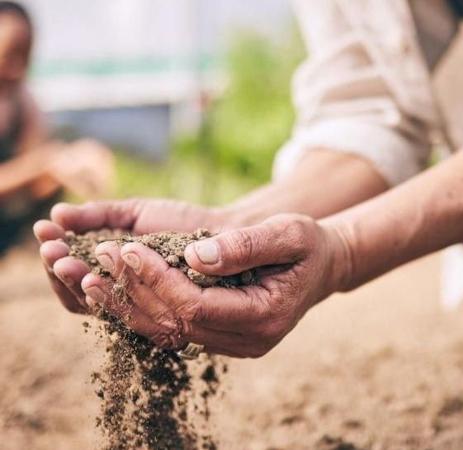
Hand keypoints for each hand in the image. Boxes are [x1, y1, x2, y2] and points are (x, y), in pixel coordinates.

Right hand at [34, 199, 222, 313]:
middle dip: (64, 273)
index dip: (58, 263)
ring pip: (107, 310)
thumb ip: (99, 215)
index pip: (74, 283)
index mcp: (113, 281)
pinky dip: (117, 298)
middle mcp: (126, 302)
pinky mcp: (176, 321)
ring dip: (81, 285)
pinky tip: (97, 273)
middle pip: (83, 298)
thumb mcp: (136, 214)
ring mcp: (148, 313)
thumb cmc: (184, 222)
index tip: (46, 235)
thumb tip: (57, 214)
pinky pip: (142, 319)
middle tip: (53, 250)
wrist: (232, 228)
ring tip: (66, 258)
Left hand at [81, 214, 351, 357]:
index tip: (129, 248)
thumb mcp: (289, 233)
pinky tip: (117, 285)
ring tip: (94, 272)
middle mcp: (249, 340)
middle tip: (101, 254)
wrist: (321, 266)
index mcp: (266, 316)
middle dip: (135, 289)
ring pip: (168, 333)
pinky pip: (173, 330)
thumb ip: (247, 244)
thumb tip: (196, 256)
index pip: (198, 308)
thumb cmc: (307, 244)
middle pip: (176, 325)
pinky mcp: (221, 338)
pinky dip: (142, 308)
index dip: (158, 281)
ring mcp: (234, 344)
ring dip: (129, 304)